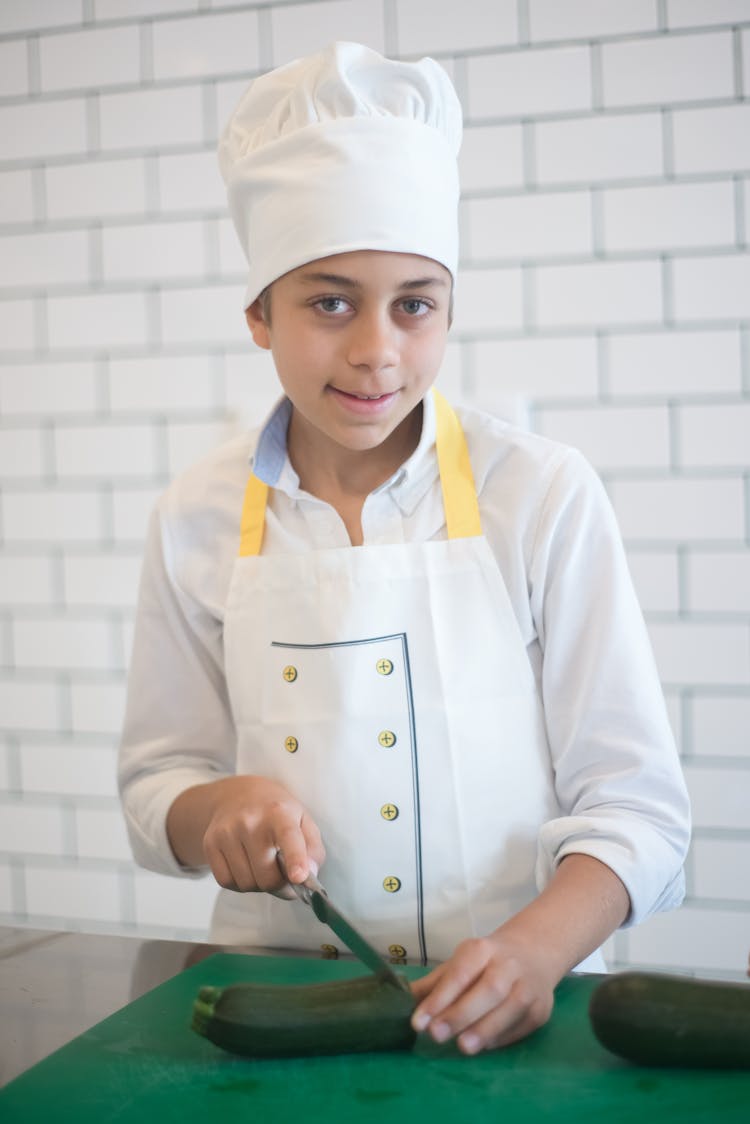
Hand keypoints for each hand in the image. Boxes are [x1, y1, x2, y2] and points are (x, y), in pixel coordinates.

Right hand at [201, 775, 324, 897]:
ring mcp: (227, 832)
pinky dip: (239, 883)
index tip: (299, 877)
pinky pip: (226, 882)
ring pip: (247, 884)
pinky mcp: (210, 843)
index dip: (296, 859)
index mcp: (279, 812)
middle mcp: (250, 820)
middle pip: (267, 877)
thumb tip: (309, 875)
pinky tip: (246, 866)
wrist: (237, 795)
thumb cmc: (276, 812)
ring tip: (263, 865)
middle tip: (284, 875)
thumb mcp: (303, 820)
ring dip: (258, 885)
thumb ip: (313, 849)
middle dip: (279, 885)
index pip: (288, 837)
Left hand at [409, 930, 556, 1054]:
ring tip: (463, 1047)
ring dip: (485, 1029)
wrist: (534, 953)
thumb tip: (399, 1001)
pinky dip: (502, 1037)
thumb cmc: (486, 963)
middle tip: (436, 1034)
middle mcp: (508, 964)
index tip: (418, 1022)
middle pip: (488, 989)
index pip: (460, 973)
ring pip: (510, 1007)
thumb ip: (433, 985)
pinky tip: (485, 1046)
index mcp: (482, 949)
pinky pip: (521, 1025)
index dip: (440, 998)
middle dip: (461, 1014)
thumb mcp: (459, 964)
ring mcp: (529, 986)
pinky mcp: (542, 1009)